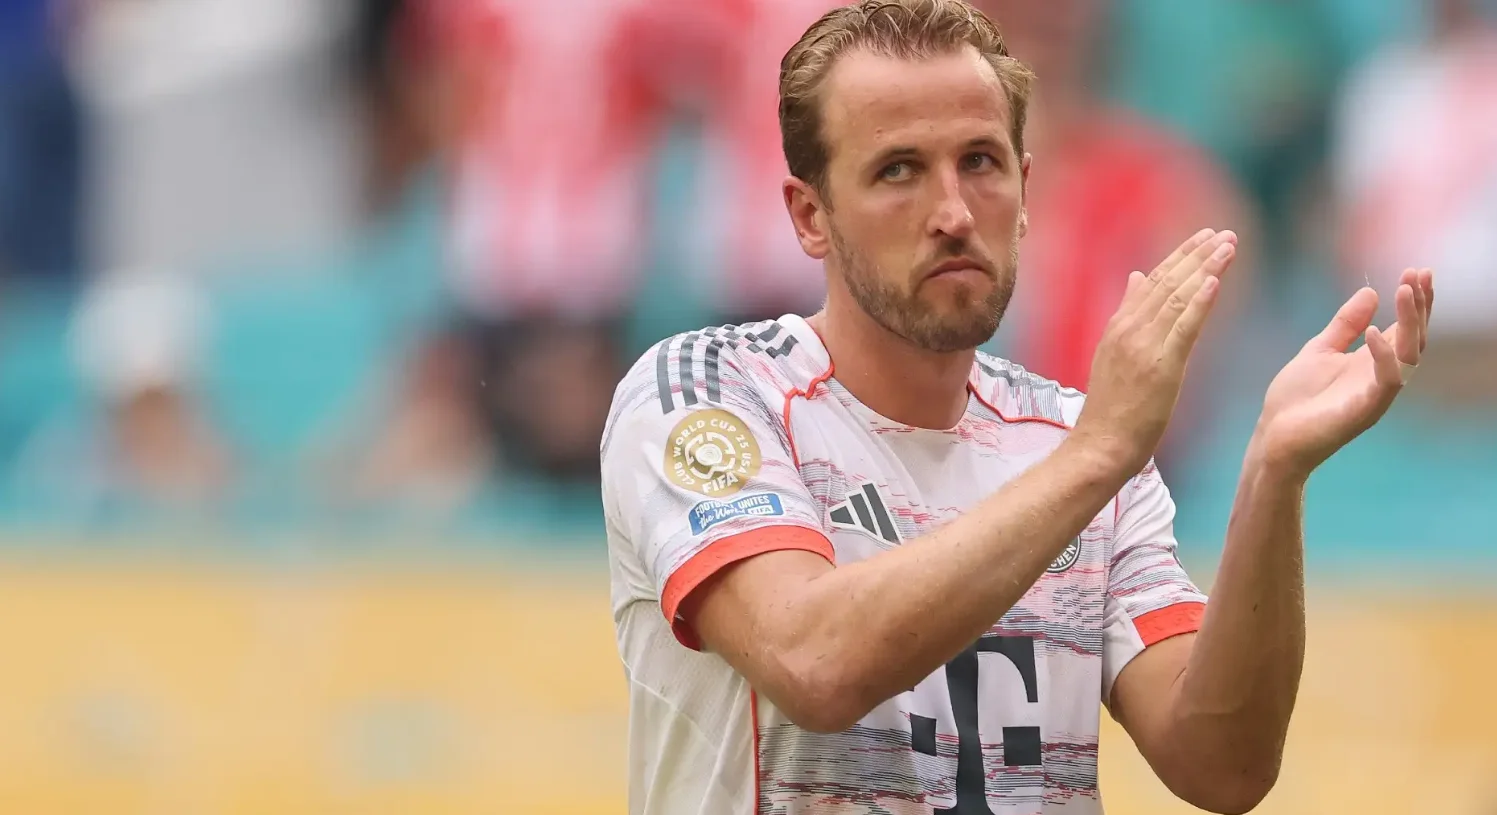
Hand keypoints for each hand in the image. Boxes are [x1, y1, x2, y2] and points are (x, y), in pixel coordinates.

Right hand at [1072, 228, 1238, 473]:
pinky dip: (1199, 301)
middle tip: (1224, 233)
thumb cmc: (1111, 408)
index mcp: (1119, 326)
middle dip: (1197, 255)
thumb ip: (1128, 314)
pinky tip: (1214, 280)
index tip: (1203, 238)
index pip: (1152, 281)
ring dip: (1205, 268)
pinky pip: (1183, 327)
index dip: (1179, 257)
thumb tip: (1136, 277)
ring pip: (1177, 297)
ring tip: (1228, 246)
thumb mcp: (1113, 354)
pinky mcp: (1160, 366)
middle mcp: (1129, 329)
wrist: (1100, 444)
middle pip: (1167, 282)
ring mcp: (1143, 346)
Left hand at [1252, 268, 1433, 478]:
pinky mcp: (1366, 410)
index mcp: (1372, 362)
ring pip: (1409, 355)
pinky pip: (1387, 381)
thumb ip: (1345, 324)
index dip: (1414, 301)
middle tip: (1418, 274)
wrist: (1273, 437)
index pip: (1404, 328)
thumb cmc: (1295, 399)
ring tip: (1404, 290)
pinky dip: (1384, 356)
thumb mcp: (1319, 350)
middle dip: (1419, 306)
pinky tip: (1375, 331)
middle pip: (1415, 338)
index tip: (1415, 271)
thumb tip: (1371, 291)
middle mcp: (1381, 376)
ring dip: (1410, 322)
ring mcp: (1376, 393)